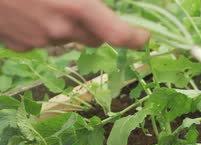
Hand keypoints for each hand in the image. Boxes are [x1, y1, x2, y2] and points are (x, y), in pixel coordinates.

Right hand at [0, 0, 149, 51]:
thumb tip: (98, 2)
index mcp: (76, 7)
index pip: (118, 33)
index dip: (135, 37)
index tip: (143, 35)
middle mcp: (61, 29)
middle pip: (95, 39)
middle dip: (97, 28)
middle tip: (86, 9)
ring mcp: (38, 41)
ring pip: (66, 39)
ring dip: (65, 25)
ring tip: (44, 1)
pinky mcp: (18, 47)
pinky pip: (40, 41)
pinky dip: (40, 28)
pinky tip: (25, 9)